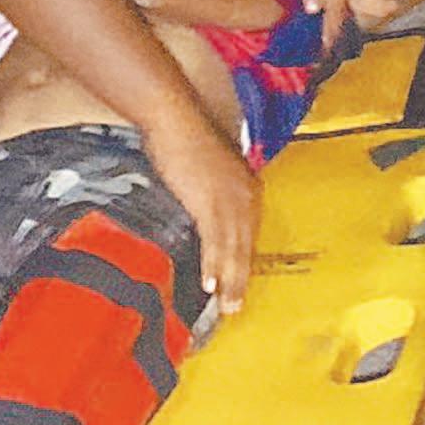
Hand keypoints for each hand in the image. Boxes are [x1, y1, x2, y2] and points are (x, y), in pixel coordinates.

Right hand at [143, 121, 260, 314]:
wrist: (175, 118)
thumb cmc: (185, 135)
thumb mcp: (207, 164)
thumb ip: (211, 187)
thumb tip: (201, 204)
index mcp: (247, 185)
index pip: (248, 231)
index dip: (243, 258)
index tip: (239, 280)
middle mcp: (246, 195)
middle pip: (246, 245)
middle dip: (241, 277)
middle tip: (236, 306)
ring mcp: (230, 201)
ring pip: (234, 249)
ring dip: (231, 280)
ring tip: (228, 305)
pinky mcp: (210, 204)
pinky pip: (215, 242)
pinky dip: (213, 265)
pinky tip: (210, 284)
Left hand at [241, 0, 346, 48]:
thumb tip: (316, 9)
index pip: (338, 3)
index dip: (331, 28)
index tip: (324, 50)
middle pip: (335, 2)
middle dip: (329, 27)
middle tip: (319, 52)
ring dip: (319, 18)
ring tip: (312, 40)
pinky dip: (310, 5)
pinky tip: (301, 16)